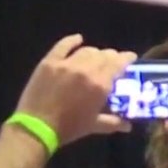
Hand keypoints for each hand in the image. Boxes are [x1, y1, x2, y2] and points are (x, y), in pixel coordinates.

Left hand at [15, 34, 135, 144]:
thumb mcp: (93, 126)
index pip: (118, 63)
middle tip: (112, 61)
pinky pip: (63, 45)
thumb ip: (113, 122)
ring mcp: (66, 64)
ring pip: (87, 50)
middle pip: (104, 55)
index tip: (130, 58)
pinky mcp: (49, 62)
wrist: (37, 127)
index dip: (126, 58)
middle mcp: (86, 70)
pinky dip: (72, 41)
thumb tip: (128, 126)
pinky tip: (78, 39)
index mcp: (100, 84)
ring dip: (94, 53)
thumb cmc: (68, 128)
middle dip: (111, 57)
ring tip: (95, 57)